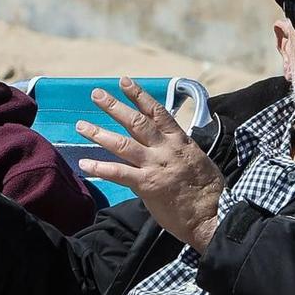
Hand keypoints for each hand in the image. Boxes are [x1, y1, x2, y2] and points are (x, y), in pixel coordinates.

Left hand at [73, 78, 224, 250]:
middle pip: (135, 122)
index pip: (157, 112)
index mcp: (179, 140)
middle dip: (114, 106)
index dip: (139, 95)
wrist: (213, 213)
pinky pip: (119, 173)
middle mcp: (165, 149)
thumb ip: (179, 151)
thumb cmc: (209, 191)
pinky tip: (84, 165)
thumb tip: (169, 148)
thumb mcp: (197, 160)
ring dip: (99, 133)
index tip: (125, 81)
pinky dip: (100, 168)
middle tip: (96, 94)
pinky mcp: (147, 185)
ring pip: (122, 144)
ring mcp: (155, 165)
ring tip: (81, 125)